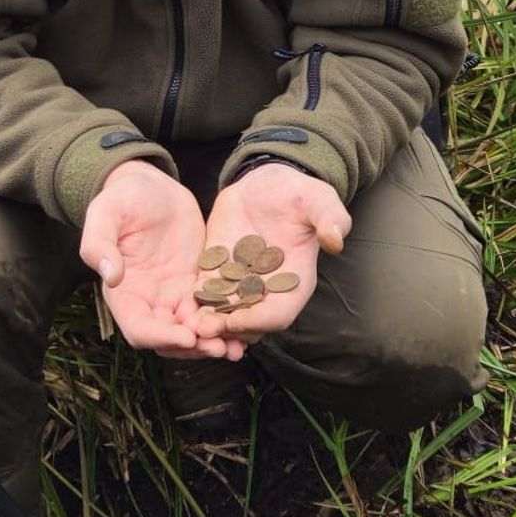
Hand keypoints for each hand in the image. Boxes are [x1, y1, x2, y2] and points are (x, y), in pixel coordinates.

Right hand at [80, 161, 240, 358]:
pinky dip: (224, 323)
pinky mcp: (195, 284)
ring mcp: (173, 295)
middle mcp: (148, 301)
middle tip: (220, 347)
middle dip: (193, 347)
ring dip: (211, 342)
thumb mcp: (105, 212)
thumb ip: (99, 244)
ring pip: (192, 332)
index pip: (139, 329)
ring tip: (237, 346)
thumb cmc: (123, 197)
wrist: (151, 186)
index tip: (187, 336)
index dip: (162, 338)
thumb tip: (111, 276)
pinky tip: (245, 326)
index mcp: (123, 292)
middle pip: (169, 340)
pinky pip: (209, 311)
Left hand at [200, 164, 350, 344]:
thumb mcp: (317, 200)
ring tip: (190, 326)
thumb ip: (329, 218)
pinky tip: (179, 309)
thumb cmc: (298, 194)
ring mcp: (241, 283)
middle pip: (249, 323)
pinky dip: (195, 305)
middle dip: (229, 330)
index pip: (279, 313)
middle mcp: (267, 289)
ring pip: (224, 314)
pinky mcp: (218, 271)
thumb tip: (336, 239)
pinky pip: (206, 294)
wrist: (267, 185)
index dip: (260, 320)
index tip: (237, 320)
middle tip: (206, 331)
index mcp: (294, 281)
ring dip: (209, 324)